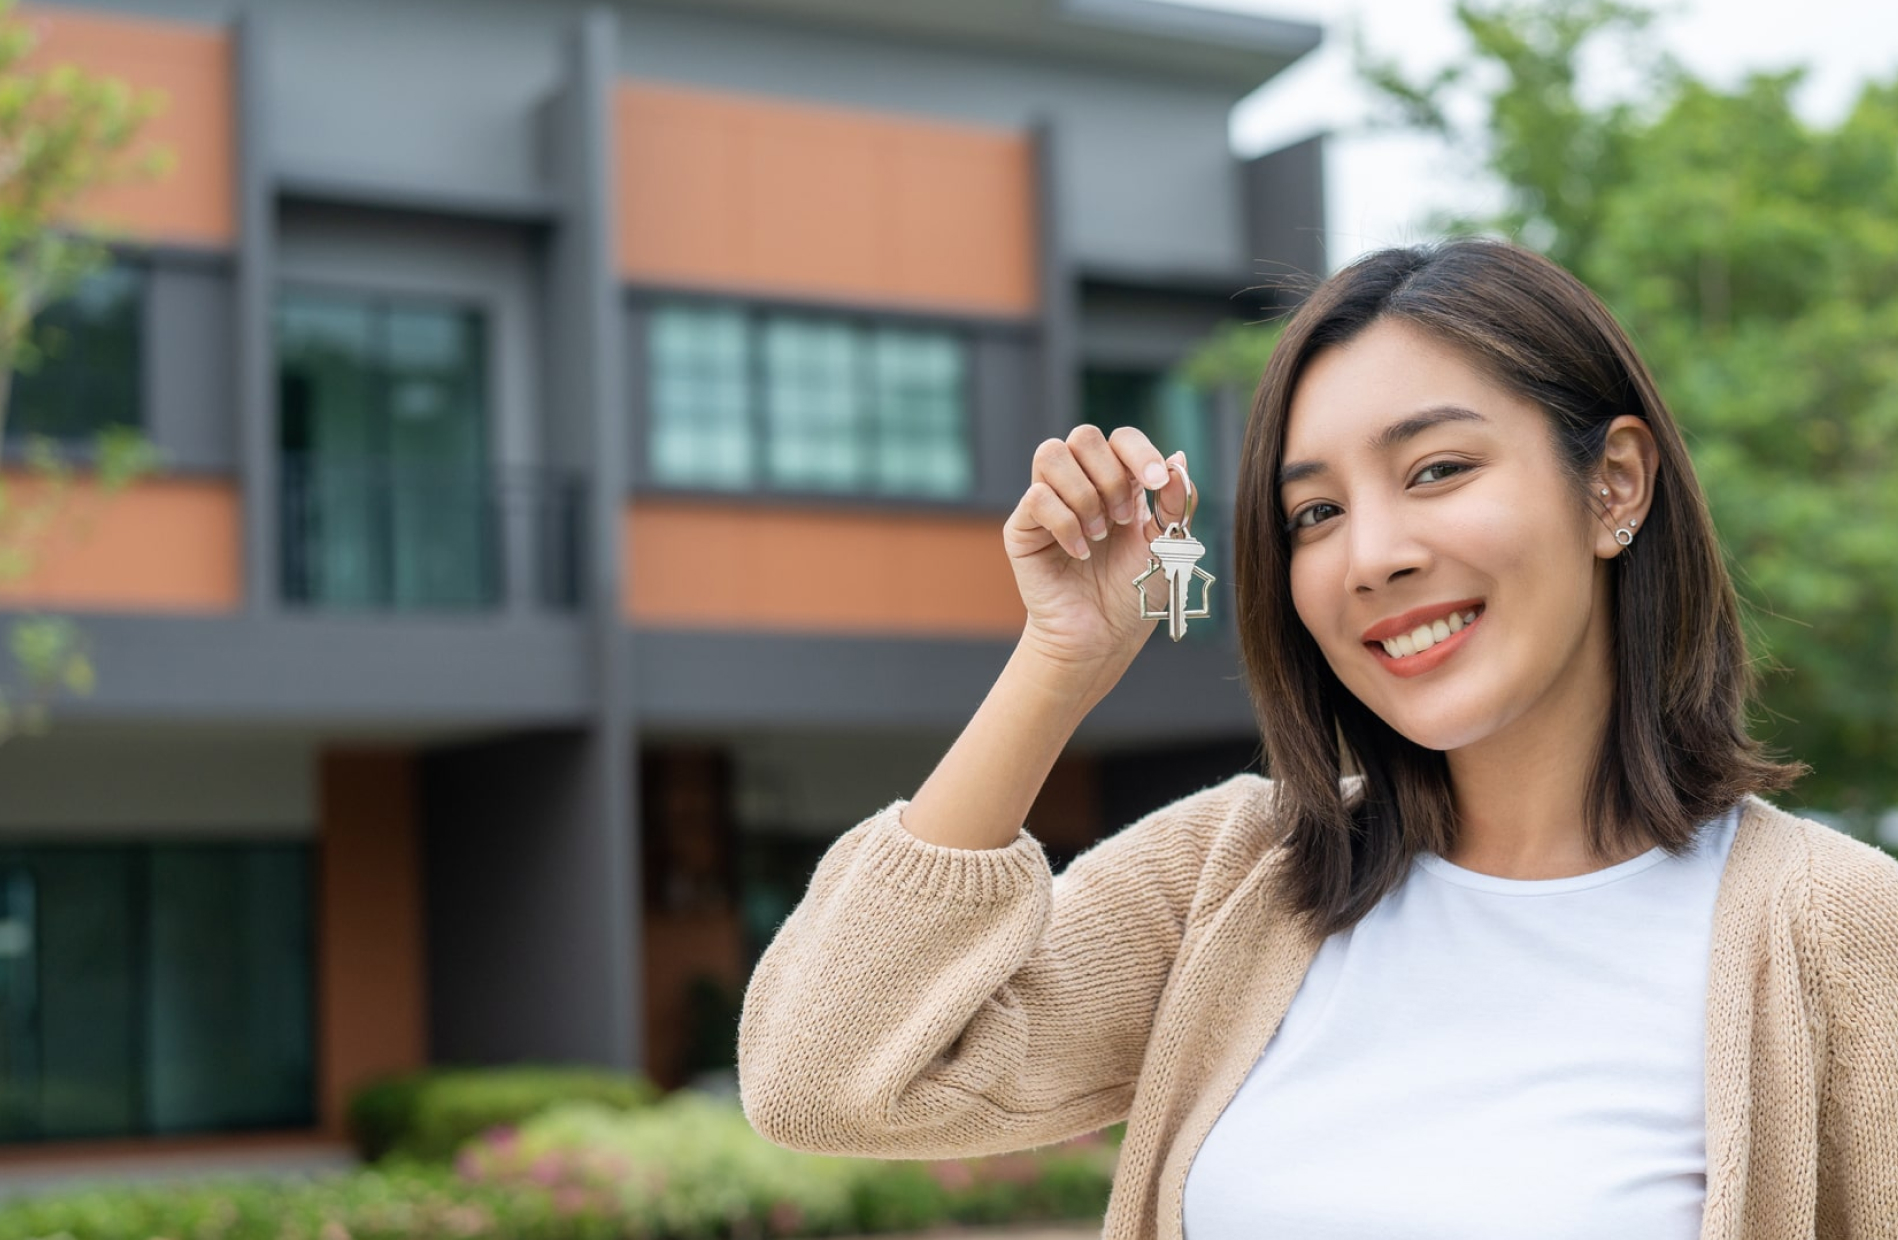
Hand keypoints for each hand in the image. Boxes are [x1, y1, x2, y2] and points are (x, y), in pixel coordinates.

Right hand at [1003, 424, 1193, 682]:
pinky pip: (1037, 497)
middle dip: (1110, 475)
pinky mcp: (1022, 528)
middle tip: (1123, 520)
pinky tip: (1081, 553)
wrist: (1104, 637)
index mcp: (1116, 482)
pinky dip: (1065, 524)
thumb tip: (1179, 456)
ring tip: (1099, 535)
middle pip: (1083, 435)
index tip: (1155, 484)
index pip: (1120, 439)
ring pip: (1051, 454)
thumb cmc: (1135, 594)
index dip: (1139, 451)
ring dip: (1085, 494)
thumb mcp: (1169, 545)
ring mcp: (1048, 503)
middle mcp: (1080, 485)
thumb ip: (1177, 502)